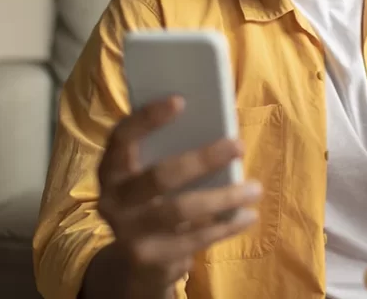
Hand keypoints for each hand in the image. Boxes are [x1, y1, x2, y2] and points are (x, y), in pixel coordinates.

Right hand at [96, 97, 260, 297]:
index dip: (147, 118)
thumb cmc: (153, 203)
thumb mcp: (150, 178)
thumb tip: (218, 124)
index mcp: (111, 170)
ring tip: (255, 188)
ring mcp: (128, 232)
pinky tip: (248, 216)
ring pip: (180, 210)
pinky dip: (225, 226)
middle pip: (159, 176)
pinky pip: (194, 239)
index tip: (180, 101)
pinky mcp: (149, 259)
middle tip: (239, 145)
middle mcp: (112, 200)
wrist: (135, 263)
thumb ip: (170, 154)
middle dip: (202, 159)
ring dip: (224, 197)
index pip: (122, 137)